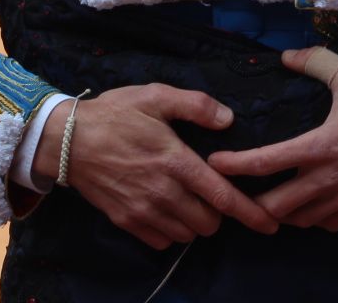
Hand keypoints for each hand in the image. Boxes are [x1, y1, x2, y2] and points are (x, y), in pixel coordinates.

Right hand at [40, 84, 279, 249]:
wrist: (65, 140)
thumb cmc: (115, 113)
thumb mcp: (156, 96)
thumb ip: (196, 105)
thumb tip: (229, 119)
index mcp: (177, 162)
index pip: (223, 197)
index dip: (252, 213)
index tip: (271, 223)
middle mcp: (164, 193)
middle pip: (209, 222)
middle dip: (218, 211)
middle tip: (210, 191)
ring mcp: (144, 211)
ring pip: (187, 234)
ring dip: (195, 222)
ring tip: (188, 199)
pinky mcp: (126, 222)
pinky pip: (162, 241)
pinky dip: (171, 231)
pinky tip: (166, 209)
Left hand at [206, 49, 337, 231]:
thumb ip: (317, 63)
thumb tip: (286, 56)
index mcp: (319, 146)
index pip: (265, 163)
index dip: (234, 165)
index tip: (214, 163)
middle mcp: (327, 178)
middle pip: (275, 206)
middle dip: (253, 201)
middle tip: (239, 190)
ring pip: (298, 220)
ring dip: (280, 212)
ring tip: (268, 198)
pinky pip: (325, 224)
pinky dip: (310, 218)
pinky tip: (306, 204)